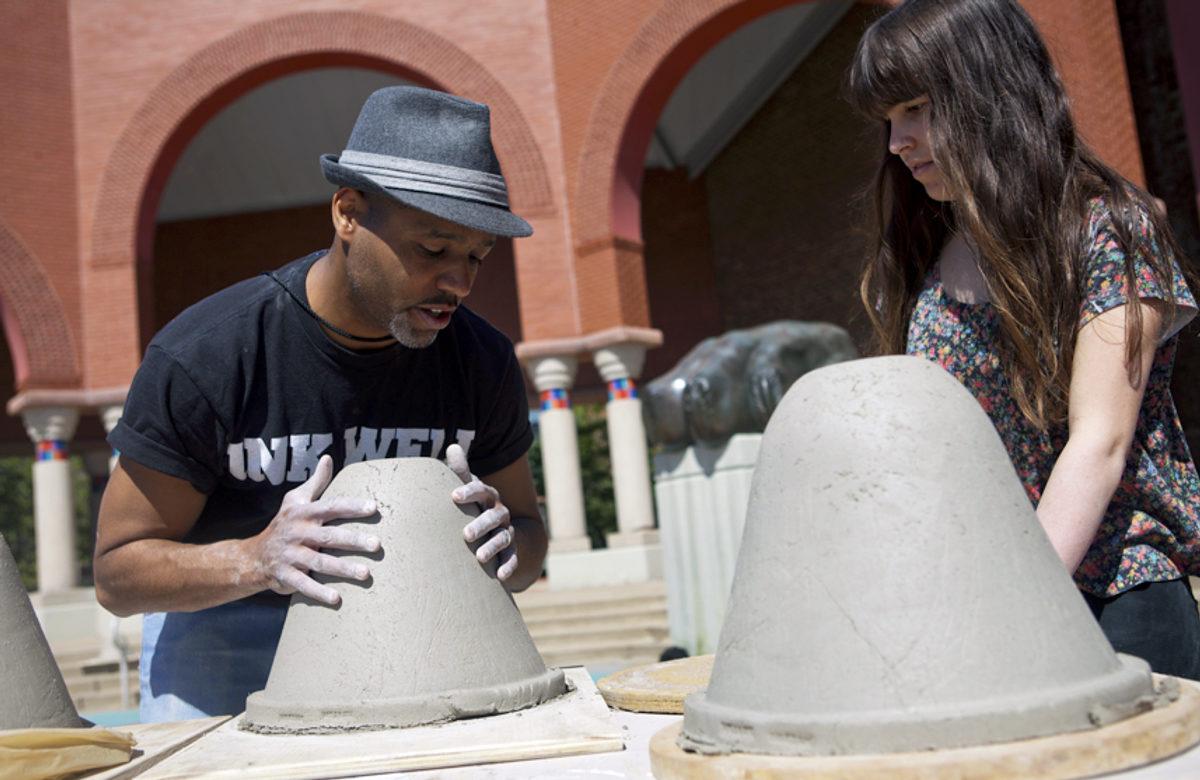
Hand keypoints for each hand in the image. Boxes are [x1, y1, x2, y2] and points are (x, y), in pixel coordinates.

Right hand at [250, 455, 380, 604]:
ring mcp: (291, 556)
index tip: (373, 507)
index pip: (330, 507)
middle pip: (329, 536)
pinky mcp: (285, 576)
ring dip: (343, 568)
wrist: (253, 557)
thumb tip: (328, 458)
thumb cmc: (284, 524)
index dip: (351, 506)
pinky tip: (337, 598)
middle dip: (353, 540)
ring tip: (366, 573)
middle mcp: (297, 533)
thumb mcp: (295, 500)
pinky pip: (303, 585)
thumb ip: (316, 482)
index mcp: (303, 513)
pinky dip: (318, 592)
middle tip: (377, 544)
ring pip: (319, 562)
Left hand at [446, 444, 518, 580]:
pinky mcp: (511, 551)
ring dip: (492, 547)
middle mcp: (500, 513)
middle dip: (480, 525)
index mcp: (489, 497)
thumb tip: (453, 446)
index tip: (453, 496)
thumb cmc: (480, 507)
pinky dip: (508, 566)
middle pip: (493, 517)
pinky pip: (512, 558)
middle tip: (464, 534)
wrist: (507, 529)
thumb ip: (461, 472)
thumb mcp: (472, 490)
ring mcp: (507, 532)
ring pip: (502, 538)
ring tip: (479, 557)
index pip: (482, 490)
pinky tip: (499, 576)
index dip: (469, 492)